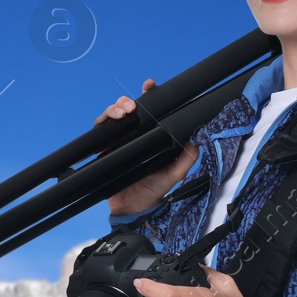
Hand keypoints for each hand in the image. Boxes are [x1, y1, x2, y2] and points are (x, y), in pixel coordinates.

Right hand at [96, 78, 199, 216]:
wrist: (133, 210)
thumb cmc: (153, 192)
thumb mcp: (175, 174)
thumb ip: (186, 158)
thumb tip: (196, 139)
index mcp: (150, 137)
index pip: (149, 112)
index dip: (149, 96)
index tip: (150, 86)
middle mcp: (133, 136)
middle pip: (128, 109)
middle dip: (128, 100)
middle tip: (133, 105)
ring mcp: (117, 142)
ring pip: (113, 116)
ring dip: (116, 108)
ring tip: (124, 112)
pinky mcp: (104, 149)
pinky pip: (100, 130)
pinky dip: (104, 121)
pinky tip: (113, 121)